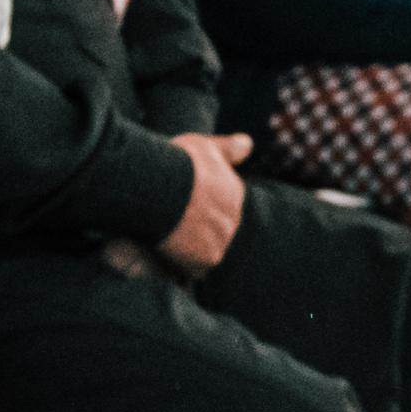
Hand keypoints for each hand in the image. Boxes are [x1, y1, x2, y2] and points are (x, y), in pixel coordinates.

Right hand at [157, 133, 253, 276]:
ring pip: (208, 248)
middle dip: (199, 228)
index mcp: (234, 191)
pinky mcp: (209, 257)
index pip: (222, 205)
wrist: (162, 186)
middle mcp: (234, 216)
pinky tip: (167, 253)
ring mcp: (224, 238)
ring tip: (168, 238)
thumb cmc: (179, 162)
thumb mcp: (205, 146)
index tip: (184, 203)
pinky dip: (182, 263)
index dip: (201, 206)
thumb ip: (228, 148)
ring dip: (192, 247)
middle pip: (217, 228)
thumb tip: (248, 144)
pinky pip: (196, 267)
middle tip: (174, 222)